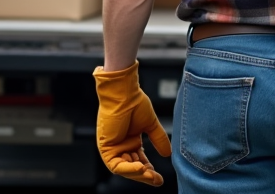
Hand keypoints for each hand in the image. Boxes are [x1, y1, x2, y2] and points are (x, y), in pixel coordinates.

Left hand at [94, 63, 172, 185]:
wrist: (124, 93)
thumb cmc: (134, 103)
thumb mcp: (150, 125)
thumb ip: (158, 139)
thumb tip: (169, 154)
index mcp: (131, 141)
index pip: (140, 162)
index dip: (150, 171)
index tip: (160, 178)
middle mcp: (121, 146)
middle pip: (132, 168)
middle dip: (145, 176)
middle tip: (156, 180)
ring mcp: (112, 148)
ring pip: (124, 169)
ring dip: (137, 174)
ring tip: (150, 174)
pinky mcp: (105, 148)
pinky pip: (116, 165)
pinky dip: (128, 168)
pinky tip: (141, 167)